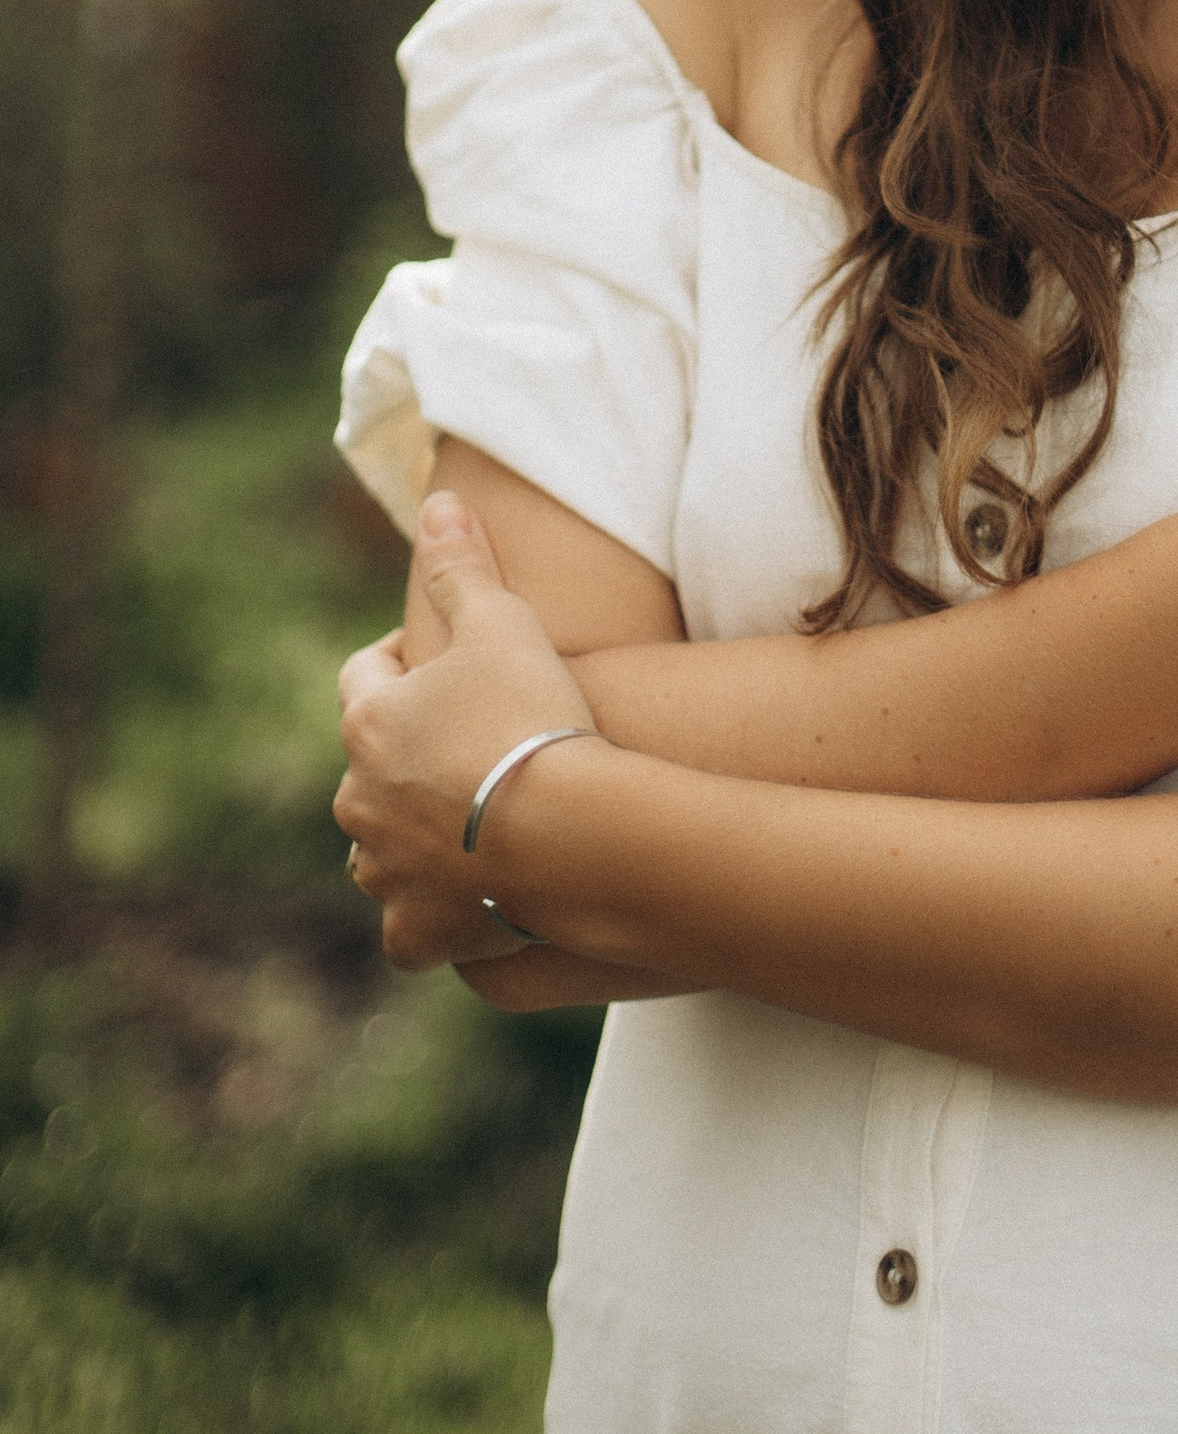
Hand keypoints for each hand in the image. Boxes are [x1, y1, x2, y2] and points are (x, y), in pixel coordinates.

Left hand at [336, 491, 600, 972]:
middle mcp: (358, 802)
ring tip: (475, 823)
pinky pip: (411, 926)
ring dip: (414, 835)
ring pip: (382, 849)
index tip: (444, 661)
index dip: (402, 662)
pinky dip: (432, 914)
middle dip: (409, 755)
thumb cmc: (529, 717)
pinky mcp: (416, 932)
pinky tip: (469, 904)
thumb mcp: (500, 623)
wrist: (563, 834)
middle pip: (371, 769)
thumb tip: (438, 501)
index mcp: (368, 724)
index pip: (364, 677)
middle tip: (473, 746)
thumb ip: (461, 566)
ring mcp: (384, 872)